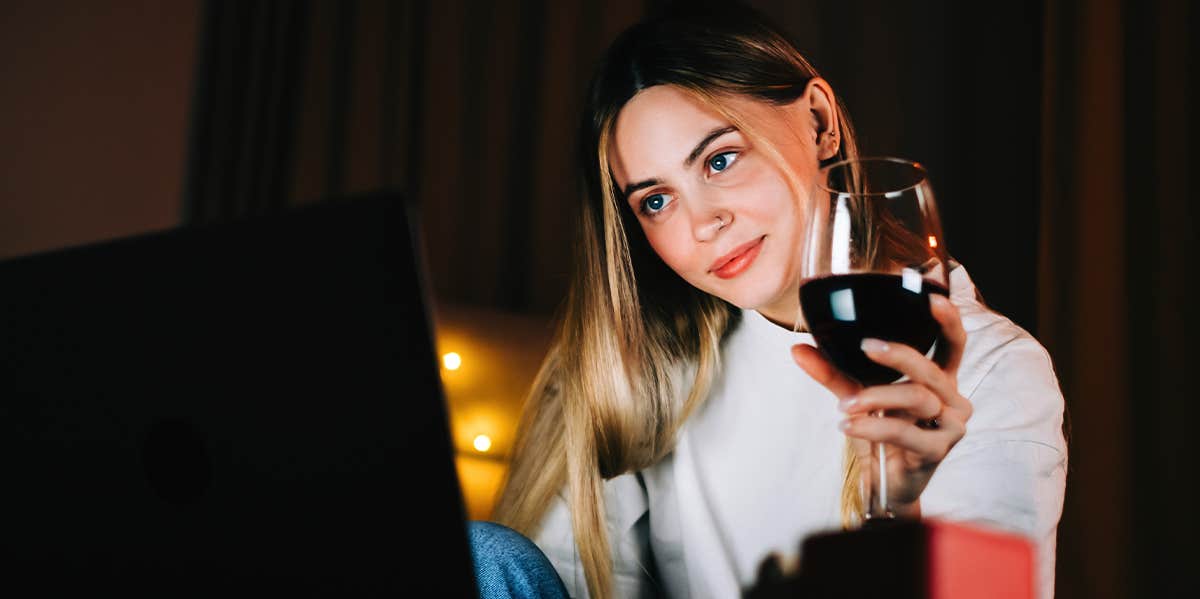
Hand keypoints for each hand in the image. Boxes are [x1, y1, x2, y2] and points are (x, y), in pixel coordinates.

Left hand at [791, 293, 971, 511]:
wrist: (883, 484)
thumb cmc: (879, 433)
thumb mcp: (856, 395)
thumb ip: (833, 371)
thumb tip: (798, 348)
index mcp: (939, 379)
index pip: (953, 343)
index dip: (948, 320)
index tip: (932, 298)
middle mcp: (952, 399)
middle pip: (931, 368)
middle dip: (898, 355)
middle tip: (867, 347)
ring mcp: (950, 426)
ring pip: (917, 398)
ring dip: (875, 396)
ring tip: (842, 404)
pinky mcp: (938, 451)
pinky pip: (905, 431)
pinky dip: (873, 425)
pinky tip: (847, 425)